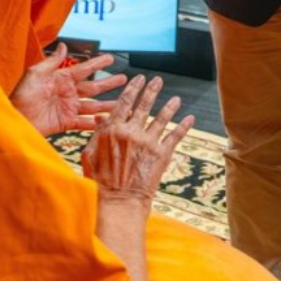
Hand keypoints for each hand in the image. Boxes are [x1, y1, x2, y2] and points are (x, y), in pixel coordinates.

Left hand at [11, 45, 128, 135]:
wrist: (15, 120)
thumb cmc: (21, 96)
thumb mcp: (34, 74)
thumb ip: (52, 61)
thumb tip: (64, 45)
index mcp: (60, 79)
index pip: (83, 69)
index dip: (97, 64)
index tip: (111, 58)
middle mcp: (67, 93)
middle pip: (93, 88)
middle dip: (109, 83)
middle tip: (124, 78)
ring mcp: (68, 109)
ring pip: (93, 106)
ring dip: (108, 104)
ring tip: (124, 103)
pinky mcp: (66, 123)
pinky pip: (85, 123)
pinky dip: (97, 123)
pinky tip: (109, 122)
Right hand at [81, 76, 193, 200]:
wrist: (118, 202)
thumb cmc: (99, 182)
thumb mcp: (90, 155)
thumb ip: (97, 135)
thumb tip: (101, 119)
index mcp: (112, 129)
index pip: (124, 103)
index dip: (133, 89)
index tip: (139, 79)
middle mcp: (131, 131)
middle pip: (144, 105)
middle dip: (151, 90)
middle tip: (157, 80)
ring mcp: (148, 142)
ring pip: (162, 118)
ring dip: (170, 107)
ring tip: (176, 99)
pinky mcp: (162, 154)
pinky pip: (175, 135)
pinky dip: (183, 126)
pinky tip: (189, 119)